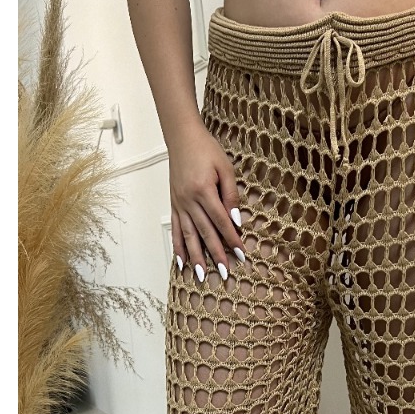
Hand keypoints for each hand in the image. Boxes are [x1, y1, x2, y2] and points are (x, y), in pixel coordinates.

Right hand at [168, 123, 246, 282]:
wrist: (182, 138)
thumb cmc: (206, 150)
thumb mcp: (226, 168)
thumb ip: (231, 195)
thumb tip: (236, 221)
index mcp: (204, 190)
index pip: (221, 221)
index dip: (231, 239)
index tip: (240, 254)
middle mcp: (189, 200)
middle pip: (205, 232)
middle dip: (216, 254)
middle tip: (225, 273)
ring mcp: (179, 204)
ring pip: (188, 235)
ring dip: (196, 257)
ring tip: (201, 275)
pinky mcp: (174, 204)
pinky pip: (176, 230)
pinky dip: (178, 247)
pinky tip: (182, 262)